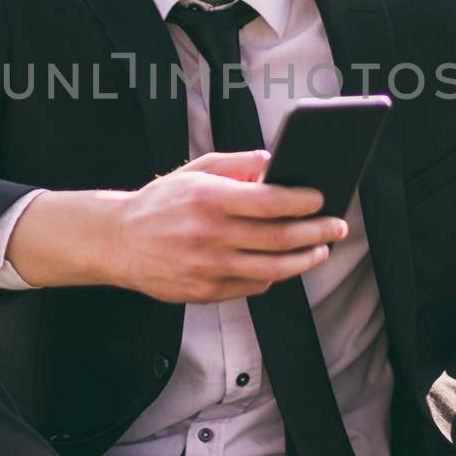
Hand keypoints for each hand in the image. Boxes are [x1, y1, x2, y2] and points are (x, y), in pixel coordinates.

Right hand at [110, 149, 344, 303]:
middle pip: (278, 238)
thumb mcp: (194, 171)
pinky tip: (286, 264)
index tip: (321, 199)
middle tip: (337, 226)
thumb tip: (274, 163)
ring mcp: (208, 268)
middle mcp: (209, 235)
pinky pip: (252, 286)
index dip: (302, 201)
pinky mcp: (205, 292)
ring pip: (272, 269)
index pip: (269, 201)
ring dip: (305, 260)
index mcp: (209, 199)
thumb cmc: (161, 203)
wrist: (118, 241)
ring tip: (321, 249)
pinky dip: (274, 275)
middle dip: (316, 232)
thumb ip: (236, 164)